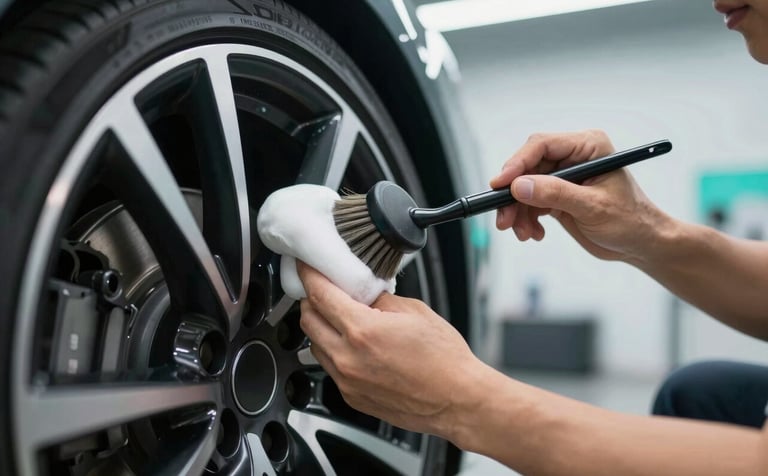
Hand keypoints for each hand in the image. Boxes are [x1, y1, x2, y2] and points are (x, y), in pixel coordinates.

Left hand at [297, 262, 482, 437]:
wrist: (457, 399)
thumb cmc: (444, 360)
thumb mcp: (414, 311)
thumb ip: (380, 299)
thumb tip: (363, 293)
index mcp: (362, 331)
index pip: (319, 295)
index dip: (309, 276)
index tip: (306, 267)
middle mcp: (348, 358)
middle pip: (308, 320)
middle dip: (312, 300)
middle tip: (324, 289)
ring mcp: (347, 381)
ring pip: (315, 346)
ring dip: (322, 327)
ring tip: (343, 318)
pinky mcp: (351, 396)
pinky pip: (330, 367)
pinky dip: (335, 351)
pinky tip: (355, 345)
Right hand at [490, 129, 666, 261]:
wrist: (640, 244)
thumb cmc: (631, 220)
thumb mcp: (593, 207)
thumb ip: (555, 194)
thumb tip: (520, 186)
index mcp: (588, 146)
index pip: (542, 145)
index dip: (518, 163)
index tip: (501, 184)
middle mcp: (573, 157)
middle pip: (527, 167)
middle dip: (513, 194)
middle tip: (504, 217)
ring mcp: (563, 177)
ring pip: (524, 187)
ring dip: (517, 211)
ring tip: (523, 232)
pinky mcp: (556, 195)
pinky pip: (529, 202)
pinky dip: (526, 219)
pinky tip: (535, 233)